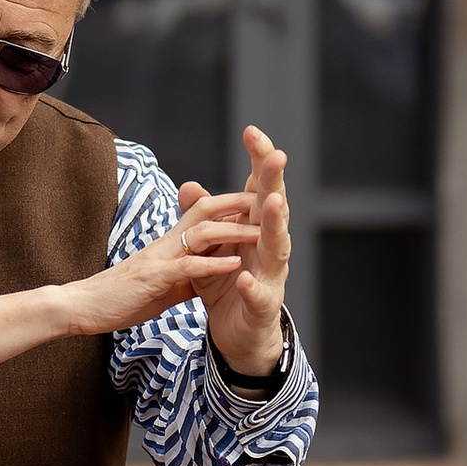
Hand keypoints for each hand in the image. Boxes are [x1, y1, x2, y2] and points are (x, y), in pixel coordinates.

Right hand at [64, 209, 254, 340]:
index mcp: (168, 245)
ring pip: (201, 234)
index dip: (230, 205)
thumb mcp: (161, 287)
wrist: (82, 307)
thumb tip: (206, 277)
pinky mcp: (154, 278)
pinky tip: (236, 264)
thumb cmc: (120, 297)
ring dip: (233, 232)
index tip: (258, 201)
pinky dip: (214, 265)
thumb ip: (184, 278)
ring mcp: (159, 259)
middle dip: (237, 204)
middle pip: (205, 211)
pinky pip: (188, 267)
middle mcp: (165, 244)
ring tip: (260, 232)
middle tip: (267, 198)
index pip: (202, 214)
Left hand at [183, 125, 290, 376]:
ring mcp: (270, 276)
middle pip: (274, 208)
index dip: (257, 160)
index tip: (252, 131)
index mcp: (255, 229)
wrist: (239, 335)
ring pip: (277, 247)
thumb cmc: (227, 285)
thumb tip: (189, 185)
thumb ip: (201, 217)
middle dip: (275, 181)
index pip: (257, 189)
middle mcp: (269, 247)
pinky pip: (258, 295)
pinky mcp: (262, 306)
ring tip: (273, 204)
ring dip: (276, 225)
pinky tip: (244, 277)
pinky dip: (251, 286)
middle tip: (277, 155)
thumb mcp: (209, 247)